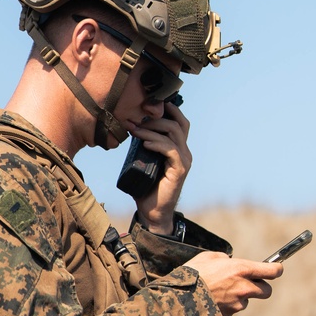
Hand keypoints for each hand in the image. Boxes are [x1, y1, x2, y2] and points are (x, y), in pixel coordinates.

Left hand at [129, 99, 191, 233]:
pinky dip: (157, 143)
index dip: (168, 110)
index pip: (179, 121)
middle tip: (135, 118)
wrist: (152, 211)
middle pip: (178, 123)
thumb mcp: (144, 160)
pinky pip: (171, 150)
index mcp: (177, 147)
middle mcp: (184, 152)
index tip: (149, 104)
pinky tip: (144, 142)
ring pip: (173, 134)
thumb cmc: (146, 186)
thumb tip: (130, 126)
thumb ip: (143, 144)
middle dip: (156, 117)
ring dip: (152, 129)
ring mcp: (184, 161)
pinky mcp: (180, 170)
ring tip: (134, 129)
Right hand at [187, 251, 282, 315]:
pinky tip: (211, 301)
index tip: (275, 269)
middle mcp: (244, 288)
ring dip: (238, 297)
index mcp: (242, 269)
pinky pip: (232, 311)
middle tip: (248, 283)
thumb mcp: (209, 257)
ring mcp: (237, 304)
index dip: (276, 269)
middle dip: (260, 287)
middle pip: (267, 291)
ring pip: (246, 301)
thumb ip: (226, 259)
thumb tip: (230, 262)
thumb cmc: (192, 273)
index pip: (273, 271)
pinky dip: (226, 307)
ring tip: (218, 291)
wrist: (178, 297)